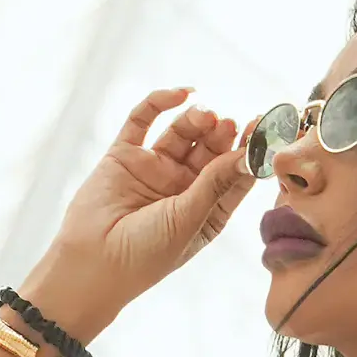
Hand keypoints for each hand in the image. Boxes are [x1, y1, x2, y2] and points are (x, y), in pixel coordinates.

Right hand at [45, 87, 255, 310]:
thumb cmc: (146, 255)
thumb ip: (215, 184)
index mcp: (206, 210)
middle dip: (222, 134)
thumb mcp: (189, 220)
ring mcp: (153, 169)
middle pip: (210, 150)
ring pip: (181, 134)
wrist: (92, 264)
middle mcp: (182, 187)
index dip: (250, 153)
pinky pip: (142, 121)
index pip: (234, 175)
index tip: (264, 131)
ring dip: (197, 120)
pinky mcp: (124, 156)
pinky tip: (181, 93)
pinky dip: (160, 102)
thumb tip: (248, 154)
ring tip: (206, 115)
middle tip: (230, 123)